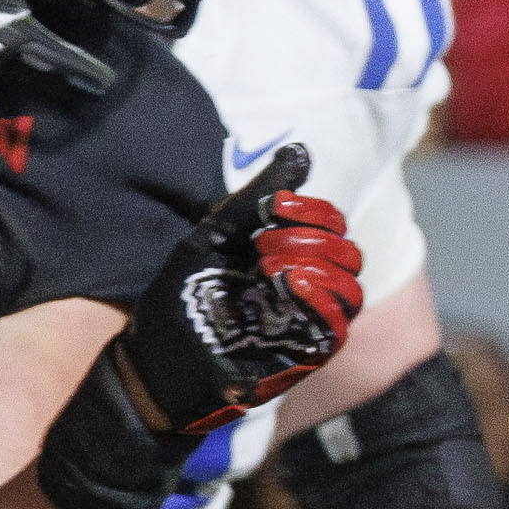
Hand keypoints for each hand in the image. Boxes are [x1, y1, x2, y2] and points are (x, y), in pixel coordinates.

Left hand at [121, 155, 362, 441]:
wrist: (157, 354)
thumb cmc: (183, 293)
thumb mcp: (217, 233)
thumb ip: (259, 195)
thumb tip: (300, 151)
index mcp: (291, 258)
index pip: (336, 227)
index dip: (316, 211)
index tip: (277, 206)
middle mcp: (307, 291)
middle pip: (350, 256)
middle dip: (313, 239)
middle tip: (263, 244)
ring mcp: (308, 324)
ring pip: (352, 292)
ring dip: (319, 268)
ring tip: (272, 268)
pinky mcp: (303, 356)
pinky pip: (336, 329)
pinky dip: (320, 302)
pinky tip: (288, 285)